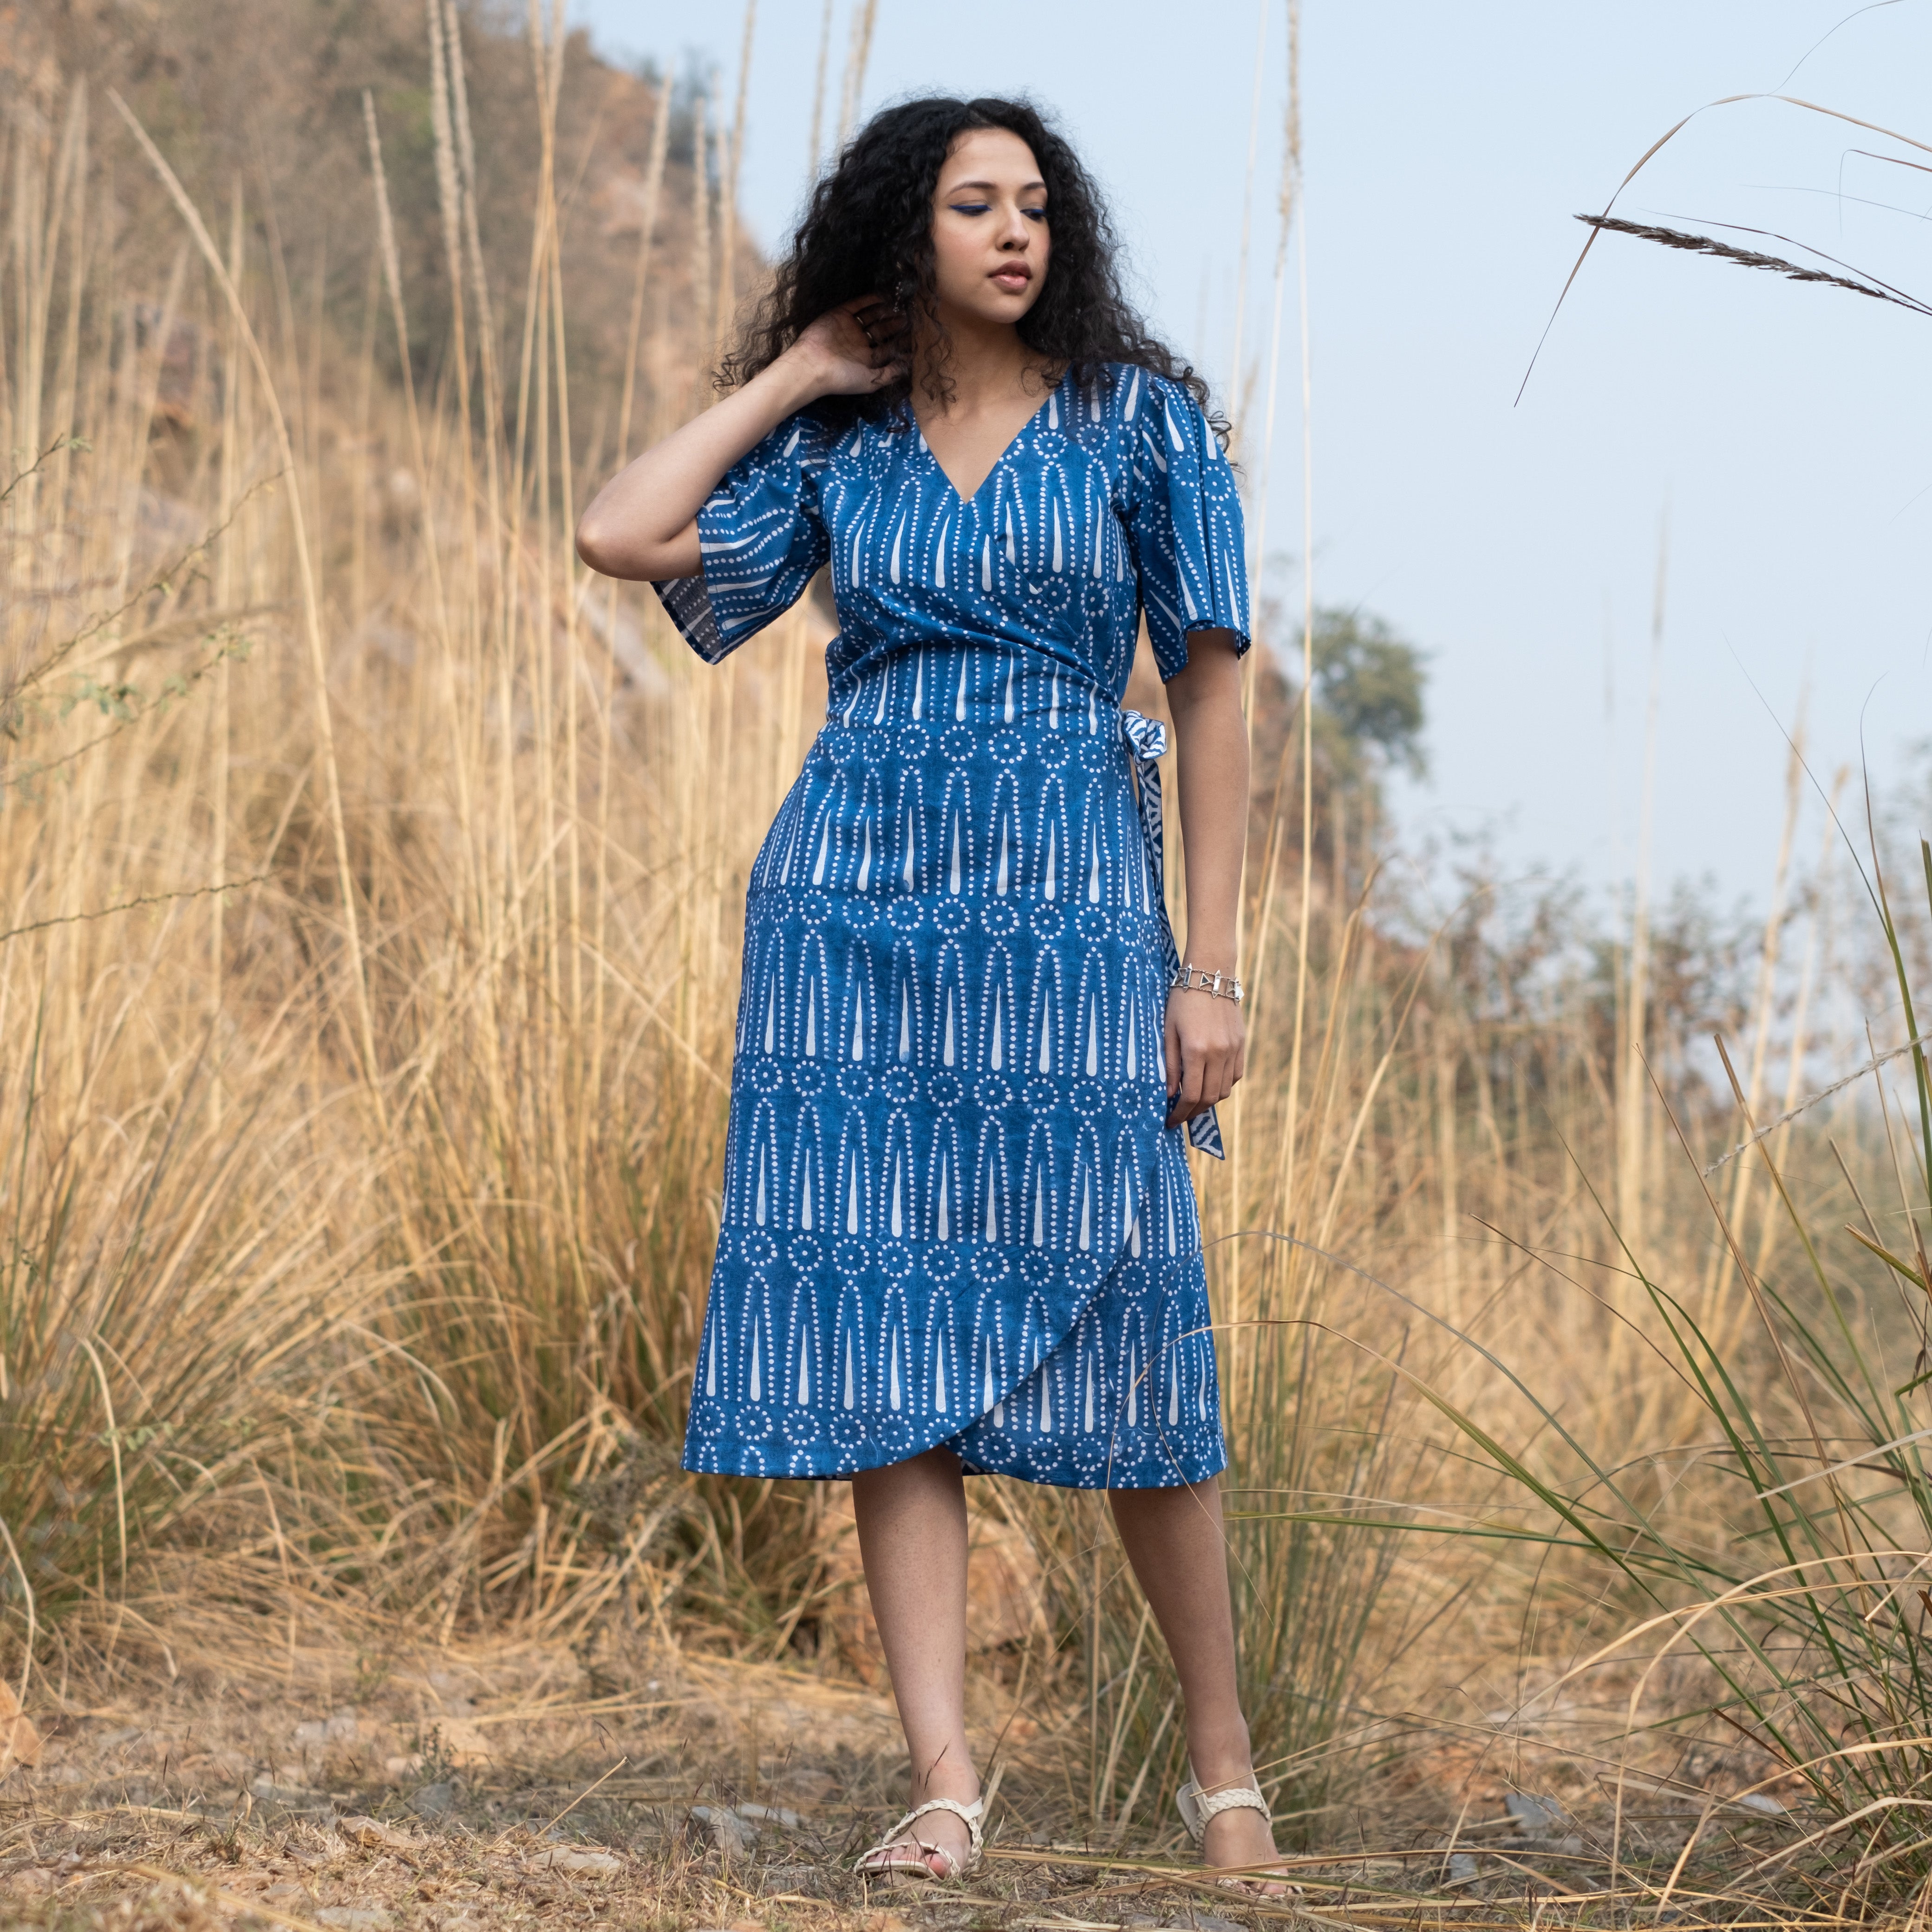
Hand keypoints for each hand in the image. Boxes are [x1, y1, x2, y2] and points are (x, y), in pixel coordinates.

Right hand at [780, 295, 908, 399]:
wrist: (813, 364)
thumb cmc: (844, 377)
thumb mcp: (872, 381)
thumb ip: (891, 373)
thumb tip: (910, 366)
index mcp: (867, 360)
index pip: (888, 348)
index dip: (902, 342)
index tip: (915, 334)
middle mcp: (860, 343)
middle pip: (882, 331)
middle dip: (896, 325)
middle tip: (910, 317)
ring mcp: (850, 328)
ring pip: (872, 316)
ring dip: (886, 311)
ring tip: (901, 305)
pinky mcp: (840, 314)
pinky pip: (859, 305)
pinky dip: (871, 299)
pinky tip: (886, 296)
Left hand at [1164, 984, 1244, 1131]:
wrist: (1211, 975)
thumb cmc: (1182, 1000)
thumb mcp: (1168, 1031)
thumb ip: (1169, 1064)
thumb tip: (1169, 1094)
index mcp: (1196, 1050)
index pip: (1191, 1095)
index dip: (1180, 1113)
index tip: (1170, 1121)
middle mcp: (1218, 1053)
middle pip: (1210, 1097)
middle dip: (1193, 1112)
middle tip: (1180, 1116)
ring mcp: (1233, 1049)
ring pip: (1224, 1090)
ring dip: (1209, 1101)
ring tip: (1193, 1101)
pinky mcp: (1241, 1044)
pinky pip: (1235, 1075)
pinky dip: (1223, 1085)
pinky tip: (1209, 1083)